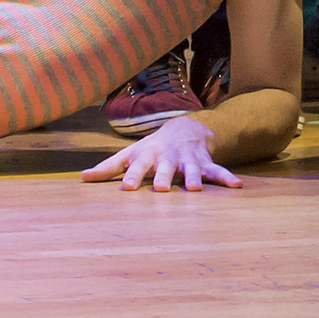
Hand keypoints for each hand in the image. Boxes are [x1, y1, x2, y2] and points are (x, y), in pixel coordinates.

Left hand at [81, 114, 241, 192]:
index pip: (136, 166)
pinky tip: (237, 186)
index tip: (125, 188)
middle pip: (164, 168)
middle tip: (161, 189)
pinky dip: (226, 178)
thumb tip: (81, 178)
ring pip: (190, 169)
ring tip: (194, 188)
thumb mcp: (131, 154)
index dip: (131, 176)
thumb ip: (108, 168)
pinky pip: (217, 171)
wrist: (186, 129)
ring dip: (192, 177)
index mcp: (148, 155)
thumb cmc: (153, 147)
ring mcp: (187, 160)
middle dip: (163, 177)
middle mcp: (168, 157)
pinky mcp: (205, 163)